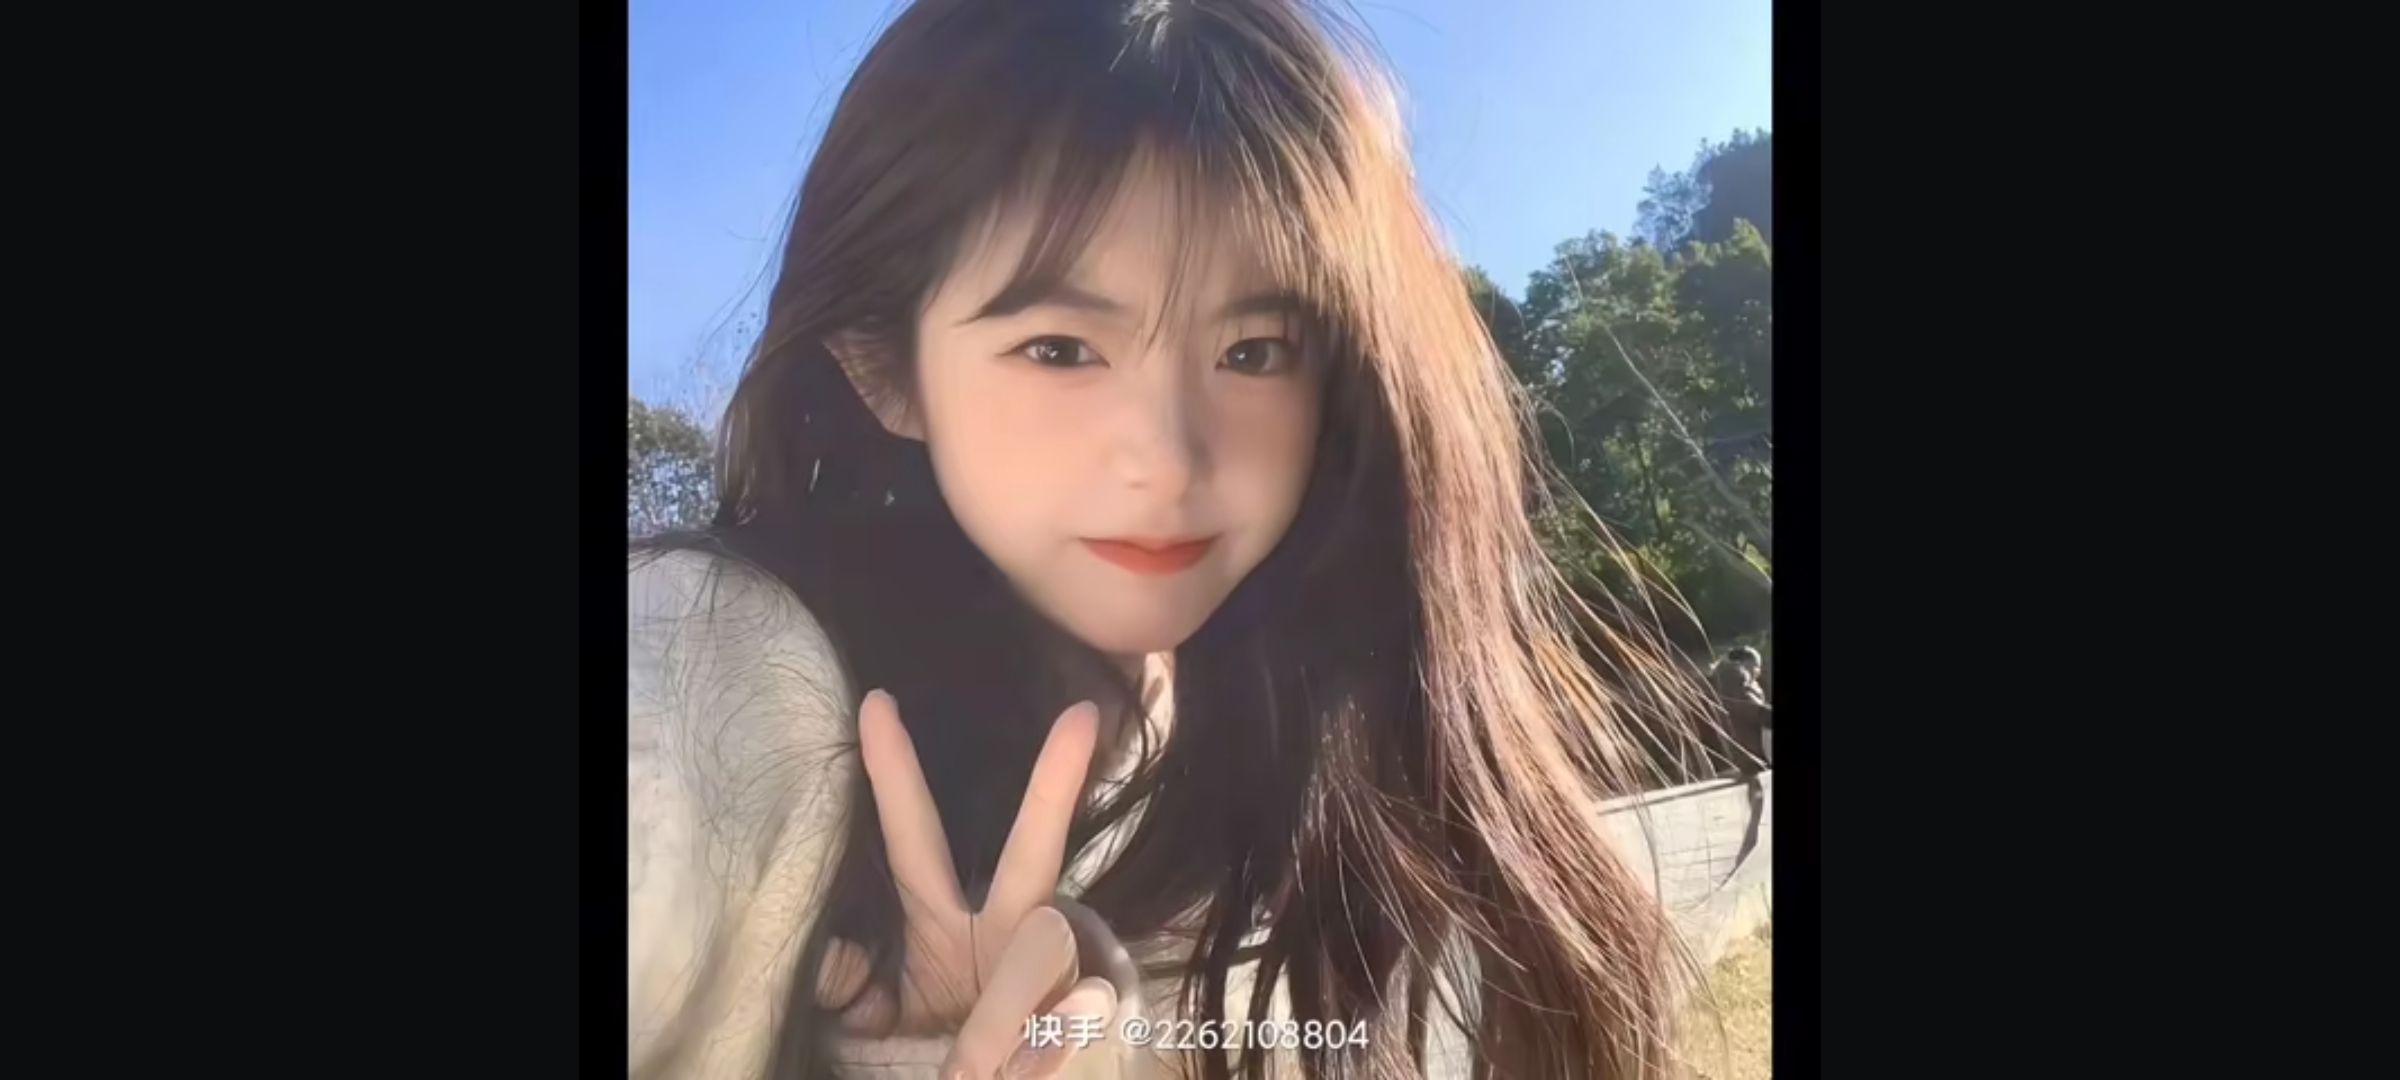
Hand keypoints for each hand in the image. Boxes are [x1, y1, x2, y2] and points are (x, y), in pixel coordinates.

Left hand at [814, 690, 1132, 1077]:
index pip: (914, 839)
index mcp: (943, 919)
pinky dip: (1044, 1045)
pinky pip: (1074, 1019)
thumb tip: (837, 968)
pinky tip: (1033, 1057)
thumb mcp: (894, 1016)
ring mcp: (1062, 965)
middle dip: (1053, 788)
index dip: (893, 775)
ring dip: (1008, 1012)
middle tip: (1082, 718)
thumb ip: (865, 992)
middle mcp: (1012, 926)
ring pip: (1048, 956)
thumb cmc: (948, 1038)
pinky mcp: (1095, 1012)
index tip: (875, 703)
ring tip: (984, 1057)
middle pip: (1034, 853)